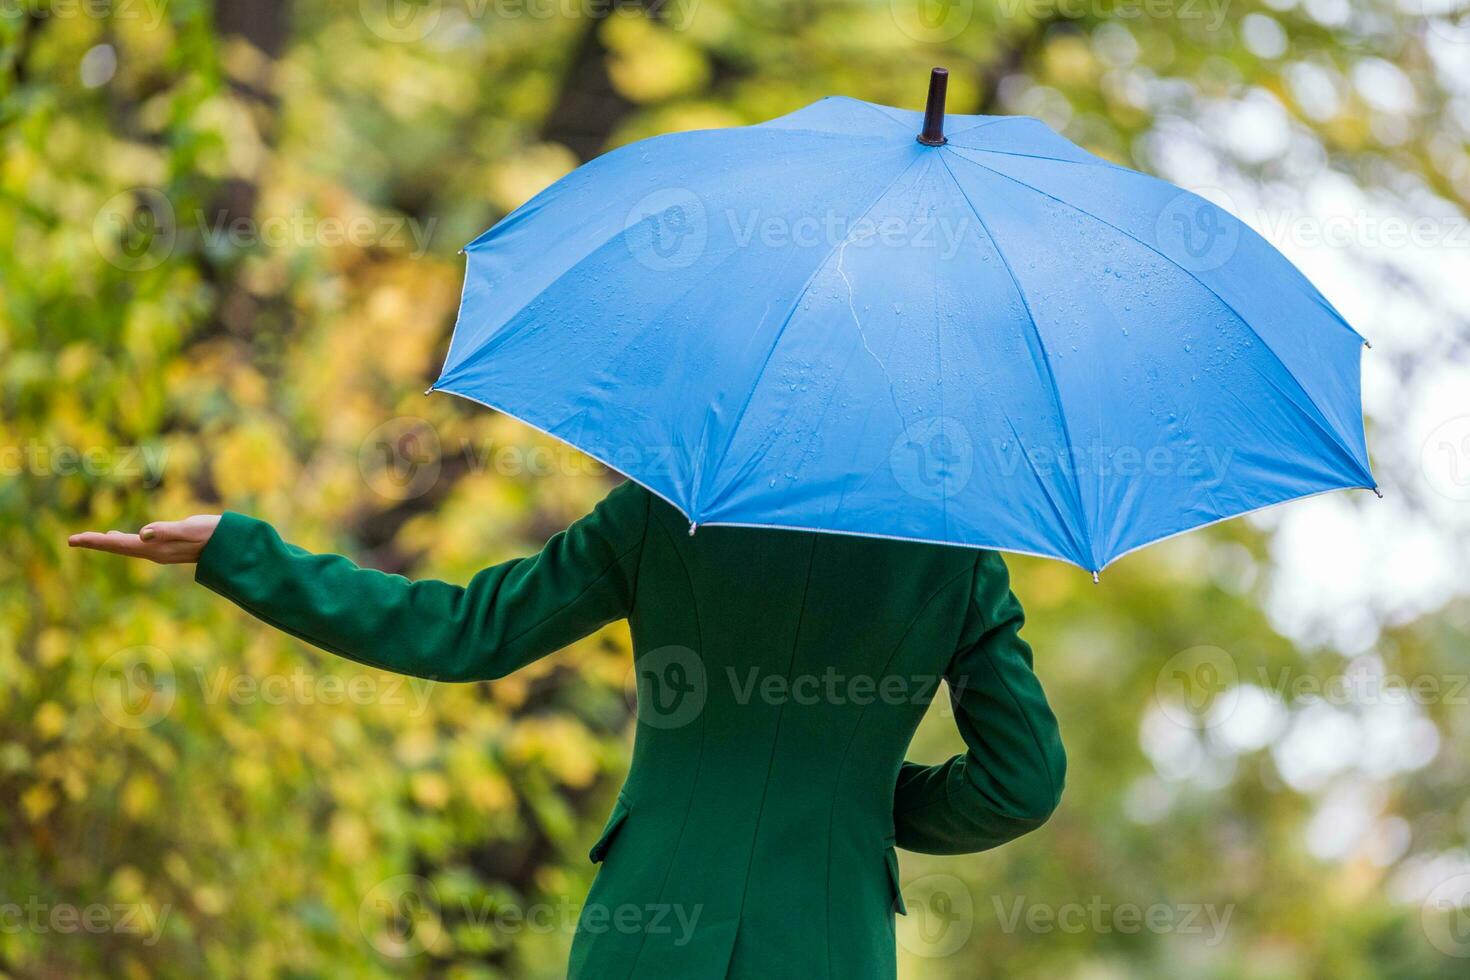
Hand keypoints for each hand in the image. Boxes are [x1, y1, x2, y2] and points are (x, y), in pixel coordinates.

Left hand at [68, 515, 221, 564]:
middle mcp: (155, 553)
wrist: (233, 547)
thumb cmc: (214, 534)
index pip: (119, 544)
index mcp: (156, 548)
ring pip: (127, 547)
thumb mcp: (191, 529)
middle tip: (72, 540)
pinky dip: (123, 541)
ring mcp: (161, 552)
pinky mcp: (168, 548)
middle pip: (118, 548)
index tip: (74, 539)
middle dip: (95, 543)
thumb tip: (142, 533)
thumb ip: (167, 531)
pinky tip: (121, 537)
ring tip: (91, 539)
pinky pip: (137, 546)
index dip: (96, 542)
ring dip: (107, 543)